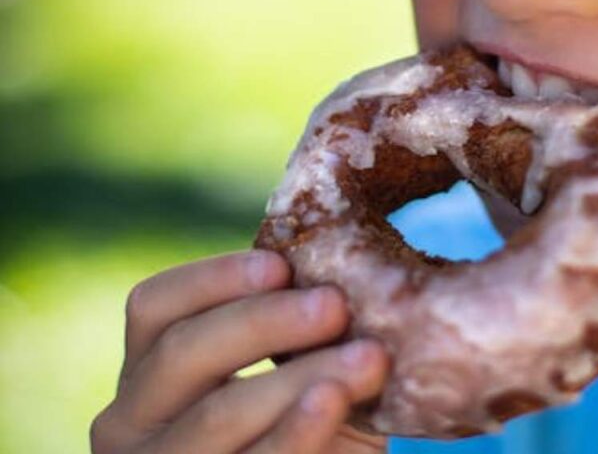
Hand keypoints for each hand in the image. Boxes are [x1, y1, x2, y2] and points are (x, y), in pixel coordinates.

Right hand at [91, 250, 389, 452]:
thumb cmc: (302, 418)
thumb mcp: (290, 370)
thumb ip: (302, 327)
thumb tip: (351, 271)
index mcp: (147, 369)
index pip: (155, 307)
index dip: (214, 279)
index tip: (282, 265)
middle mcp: (133, 421)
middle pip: (183, 352)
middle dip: (263, 321)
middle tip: (335, 304)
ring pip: (218, 413)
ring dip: (297, 377)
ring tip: (367, 356)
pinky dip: (295, 431)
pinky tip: (331, 401)